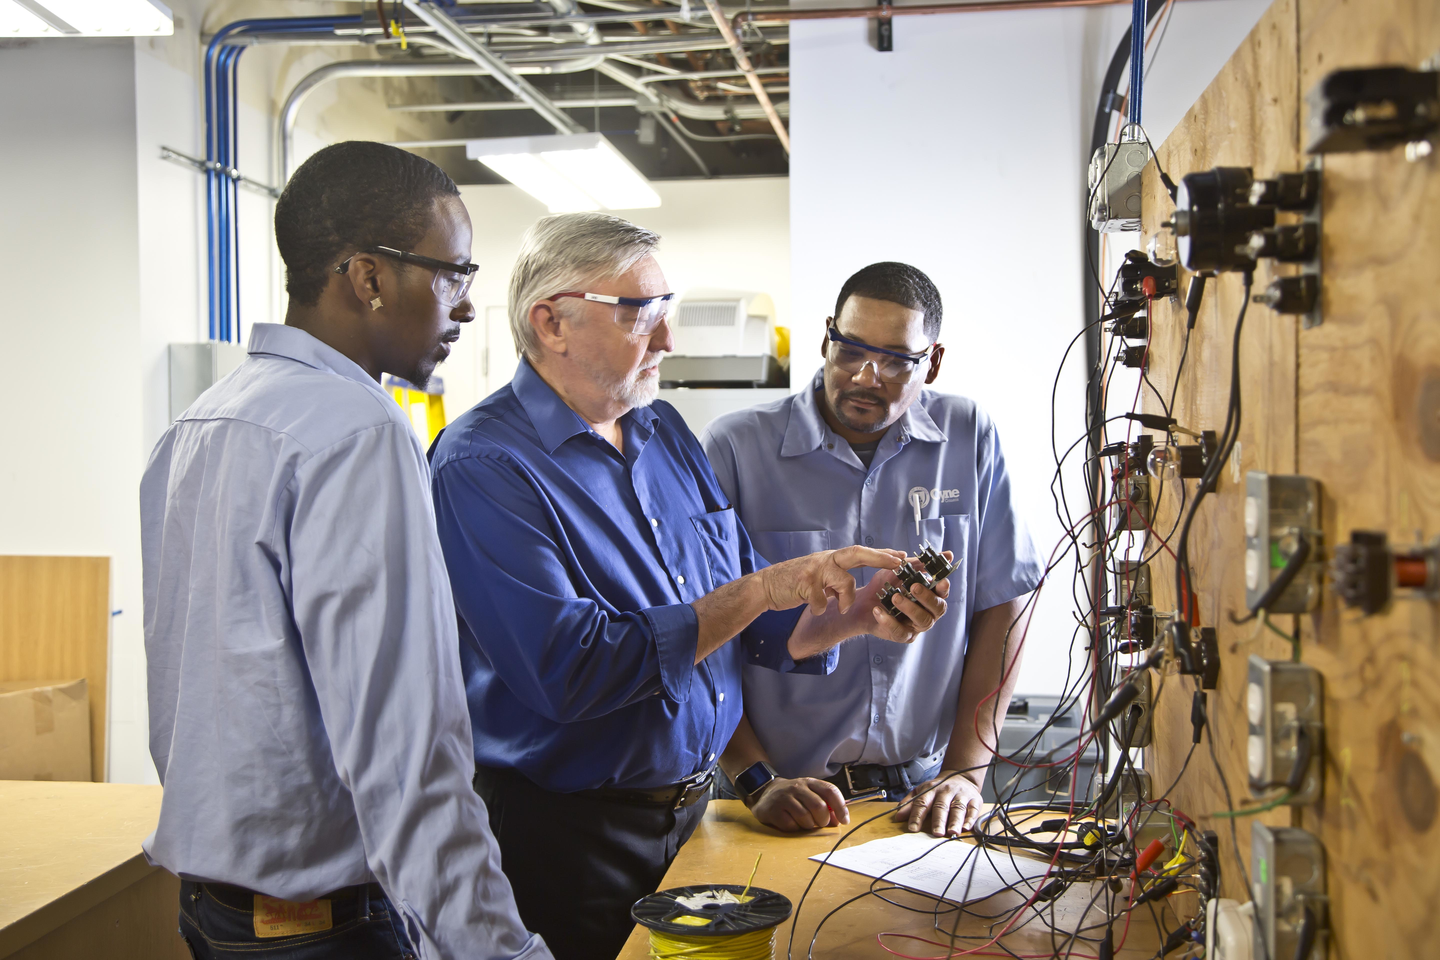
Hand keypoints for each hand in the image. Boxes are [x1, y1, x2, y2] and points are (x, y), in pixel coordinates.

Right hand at [749, 777, 849, 830]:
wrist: (765, 793)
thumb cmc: (793, 797)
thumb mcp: (810, 795)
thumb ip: (826, 806)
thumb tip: (839, 820)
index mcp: (810, 783)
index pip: (830, 791)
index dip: (840, 807)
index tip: (845, 821)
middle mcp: (797, 787)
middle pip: (819, 806)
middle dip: (823, 820)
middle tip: (820, 823)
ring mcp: (784, 798)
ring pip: (805, 818)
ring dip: (809, 826)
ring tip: (804, 822)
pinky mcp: (773, 810)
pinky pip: (791, 825)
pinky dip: (795, 828)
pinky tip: (791, 823)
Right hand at [759, 545, 903, 615]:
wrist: (765, 587)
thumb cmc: (794, 583)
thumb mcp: (818, 577)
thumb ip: (834, 578)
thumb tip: (851, 586)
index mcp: (831, 559)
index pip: (861, 553)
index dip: (881, 554)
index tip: (902, 556)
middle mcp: (825, 560)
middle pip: (857, 553)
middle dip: (880, 558)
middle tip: (897, 562)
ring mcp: (815, 570)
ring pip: (844, 581)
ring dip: (846, 599)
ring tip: (841, 608)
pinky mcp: (805, 582)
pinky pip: (823, 601)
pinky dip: (820, 608)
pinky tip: (813, 608)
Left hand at [862, 552, 952, 643]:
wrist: (862, 602)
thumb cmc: (886, 585)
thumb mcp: (901, 569)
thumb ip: (920, 563)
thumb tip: (948, 554)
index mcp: (930, 595)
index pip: (943, 592)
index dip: (944, 587)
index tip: (941, 581)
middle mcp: (928, 611)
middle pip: (938, 608)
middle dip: (927, 597)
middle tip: (913, 587)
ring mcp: (916, 625)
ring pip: (922, 620)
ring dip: (910, 608)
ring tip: (895, 597)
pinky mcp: (902, 635)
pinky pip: (900, 632)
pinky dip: (889, 621)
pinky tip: (878, 611)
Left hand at [892, 770, 983, 836]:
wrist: (960, 776)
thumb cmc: (938, 788)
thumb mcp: (921, 791)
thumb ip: (909, 803)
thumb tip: (898, 816)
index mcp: (931, 790)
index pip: (922, 803)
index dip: (916, 816)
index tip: (912, 828)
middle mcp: (946, 792)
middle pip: (941, 806)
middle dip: (938, 820)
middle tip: (936, 833)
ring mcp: (961, 795)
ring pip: (958, 808)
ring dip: (955, 821)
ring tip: (952, 832)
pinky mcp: (974, 800)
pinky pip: (973, 809)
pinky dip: (970, 819)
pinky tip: (966, 827)